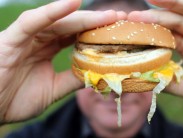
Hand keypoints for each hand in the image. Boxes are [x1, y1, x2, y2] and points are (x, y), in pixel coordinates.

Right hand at [0, 0, 125, 122]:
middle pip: (73, 26)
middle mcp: (40, 39)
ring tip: (109, 14)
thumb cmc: (13, 99)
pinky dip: (52, 11)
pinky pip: (33, 21)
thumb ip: (72, 79)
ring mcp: (27, 37)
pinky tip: (73, 3)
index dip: (97, 34)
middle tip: (121, 17)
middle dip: (98, 22)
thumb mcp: (52, 90)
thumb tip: (98, 73)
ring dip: (85, 17)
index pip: (77, 37)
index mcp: (48, 50)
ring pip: (59, 21)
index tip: (119, 32)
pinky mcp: (12, 37)